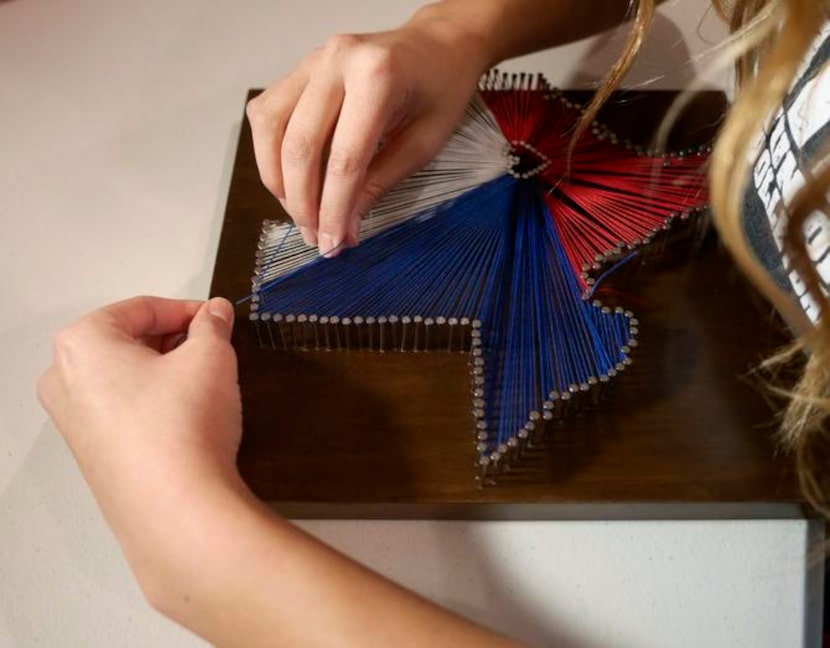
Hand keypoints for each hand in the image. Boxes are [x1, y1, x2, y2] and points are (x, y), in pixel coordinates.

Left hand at [37, 296, 244, 586]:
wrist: (177, 507)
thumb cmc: (181, 426)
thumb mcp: (210, 357)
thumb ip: (212, 326)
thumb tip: (215, 314)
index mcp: (81, 344)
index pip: (140, 309)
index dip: (186, 309)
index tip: (216, 318)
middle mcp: (64, 381)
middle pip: (127, 342)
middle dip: (174, 340)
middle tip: (214, 347)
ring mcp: (74, 423)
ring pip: (125, 378)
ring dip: (166, 372)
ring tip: (206, 382)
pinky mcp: (93, 455)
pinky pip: (125, 412)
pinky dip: (155, 404)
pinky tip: (190, 416)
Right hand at [246, 8, 489, 255]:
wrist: (438, 44)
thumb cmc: (441, 89)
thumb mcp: (424, 143)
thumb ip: (379, 184)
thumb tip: (344, 229)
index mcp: (377, 78)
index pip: (344, 160)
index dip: (333, 209)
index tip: (333, 244)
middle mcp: (336, 62)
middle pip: (300, 146)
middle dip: (303, 203)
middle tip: (317, 237)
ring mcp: (313, 60)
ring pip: (271, 128)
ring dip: (278, 180)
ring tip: (301, 213)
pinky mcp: (300, 68)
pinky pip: (268, 113)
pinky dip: (270, 152)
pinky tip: (290, 178)